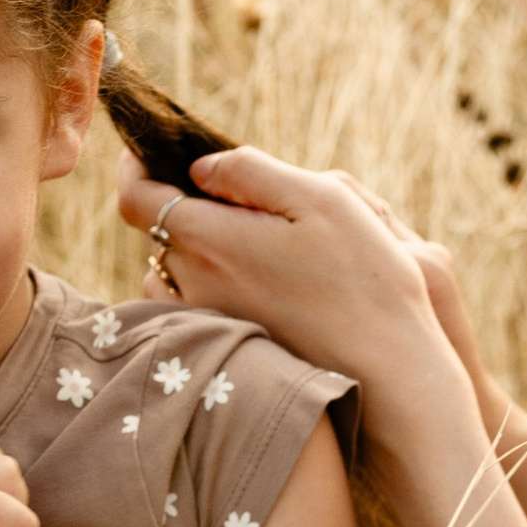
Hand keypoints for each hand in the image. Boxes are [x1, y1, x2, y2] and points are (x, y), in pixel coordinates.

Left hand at [114, 147, 488, 511]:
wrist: (390, 374)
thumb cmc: (367, 280)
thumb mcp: (323, 199)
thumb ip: (253, 172)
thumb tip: (203, 167)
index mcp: (210, 240)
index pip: (136, 197)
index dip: (136, 167)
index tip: (147, 152)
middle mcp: (195, 285)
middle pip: (157, 233)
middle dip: (179, 205)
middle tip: (227, 195)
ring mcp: (209, 324)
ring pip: (172, 274)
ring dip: (190, 250)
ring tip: (242, 241)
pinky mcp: (228, 352)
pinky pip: (193, 309)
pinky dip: (205, 286)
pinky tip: (254, 285)